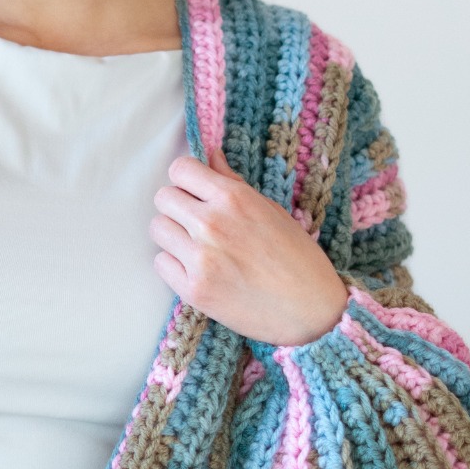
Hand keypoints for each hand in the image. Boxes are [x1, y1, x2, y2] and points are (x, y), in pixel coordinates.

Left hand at [151, 148, 349, 346]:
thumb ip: (234, 183)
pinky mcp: (193, 289)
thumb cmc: (298, 258)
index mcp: (234, 198)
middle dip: (177, 206)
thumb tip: (211, 156)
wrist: (311, 312)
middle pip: (163, 197)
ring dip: (173, 235)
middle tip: (196, 222)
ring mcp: (200, 258)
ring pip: (158, 229)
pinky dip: (174, 265)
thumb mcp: (272, 211)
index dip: (186, 179)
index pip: (180, 169)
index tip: (195, 191)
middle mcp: (212, 224)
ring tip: (198, 247)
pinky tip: (198, 270)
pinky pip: (161, 263)